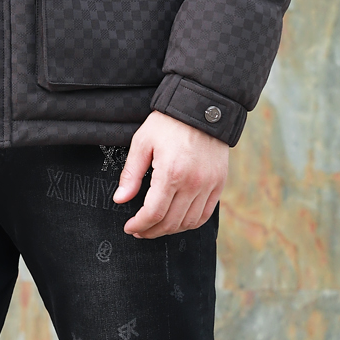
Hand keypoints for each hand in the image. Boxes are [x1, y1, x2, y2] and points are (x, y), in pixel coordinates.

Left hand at [112, 110, 228, 238]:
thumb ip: (131, 174)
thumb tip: (120, 199)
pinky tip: (177, 220)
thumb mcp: (142, 142)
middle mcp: (193, 183)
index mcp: (171, 173)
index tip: (130, 227)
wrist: (202, 107)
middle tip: (140, 230)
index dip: (140, 225)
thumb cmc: (169, 123)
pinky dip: (190, 223)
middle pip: (171, 222)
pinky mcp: (219, 184)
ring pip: (189, 222)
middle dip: (152, 231)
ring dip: (170, 230)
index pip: (154, 213)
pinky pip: (205, 214)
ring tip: (156, 227)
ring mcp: (209, 185)